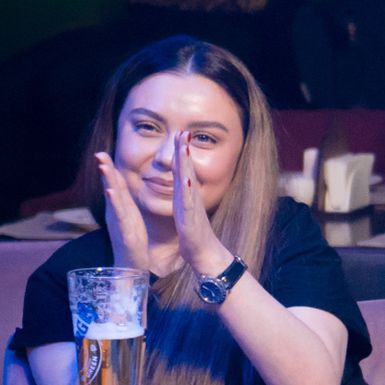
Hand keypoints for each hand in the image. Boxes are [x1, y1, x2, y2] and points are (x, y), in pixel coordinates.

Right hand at [95, 152, 149, 272]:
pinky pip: (119, 215)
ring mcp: (118, 221)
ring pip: (112, 198)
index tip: (103, 152)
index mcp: (120, 207)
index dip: (108, 168)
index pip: (114, 184)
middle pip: (109, 187)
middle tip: (98, 153)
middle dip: (104, 170)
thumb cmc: (132, 240)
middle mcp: (115, 212)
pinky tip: (111, 192)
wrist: (131, 265)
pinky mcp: (124, 232)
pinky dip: (114, 203)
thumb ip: (122, 201)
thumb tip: (117, 186)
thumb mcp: (128, 216)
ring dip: (107, 181)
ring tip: (102, 166)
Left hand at [171, 131, 231, 277]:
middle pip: (187, 168)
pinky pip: (188, 202)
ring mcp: (192, 206)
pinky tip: (186, 179)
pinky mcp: (191, 218)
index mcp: (186, 194)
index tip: (180, 133)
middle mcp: (191, 196)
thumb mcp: (184, 209)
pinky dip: (187, 190)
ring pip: (188, 180)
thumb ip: (183, 196)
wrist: (204, 253)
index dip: (181, 150)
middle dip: (185, 149)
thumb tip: (181, 184)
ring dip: (187, 164)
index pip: (183, 168)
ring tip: (184, 148)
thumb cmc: (193, 233)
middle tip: (184, 131)